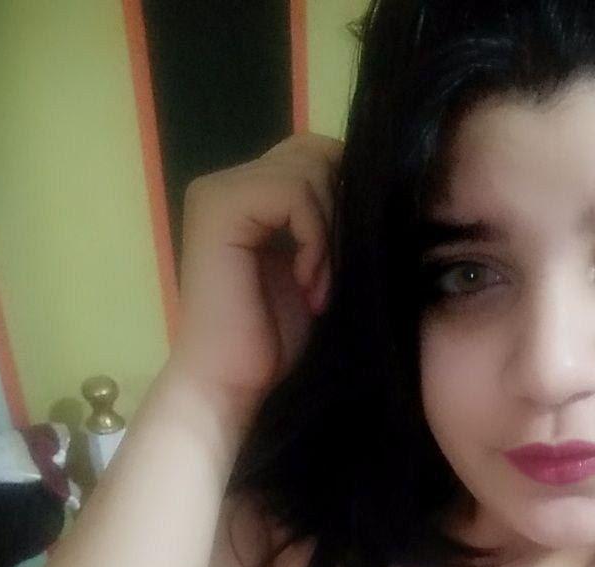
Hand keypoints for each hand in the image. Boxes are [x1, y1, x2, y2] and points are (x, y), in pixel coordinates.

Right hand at [164, 132, 342, 421]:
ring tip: (314, 287)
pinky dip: (314, 239)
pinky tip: (305, 283)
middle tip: (327, 279)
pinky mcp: (220, 207)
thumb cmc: (273, 341)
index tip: (340, 266)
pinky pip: (294, 193)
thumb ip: (330, 223)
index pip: (318, 155)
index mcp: (249, 193)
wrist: (232, 384)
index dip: (345, 201)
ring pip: (310, 171)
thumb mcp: (317, 269)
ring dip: (327, 236)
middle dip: (339, 216)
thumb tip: (375, 185)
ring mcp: (219, 191)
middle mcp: (228, 182)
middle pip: (318, 153)